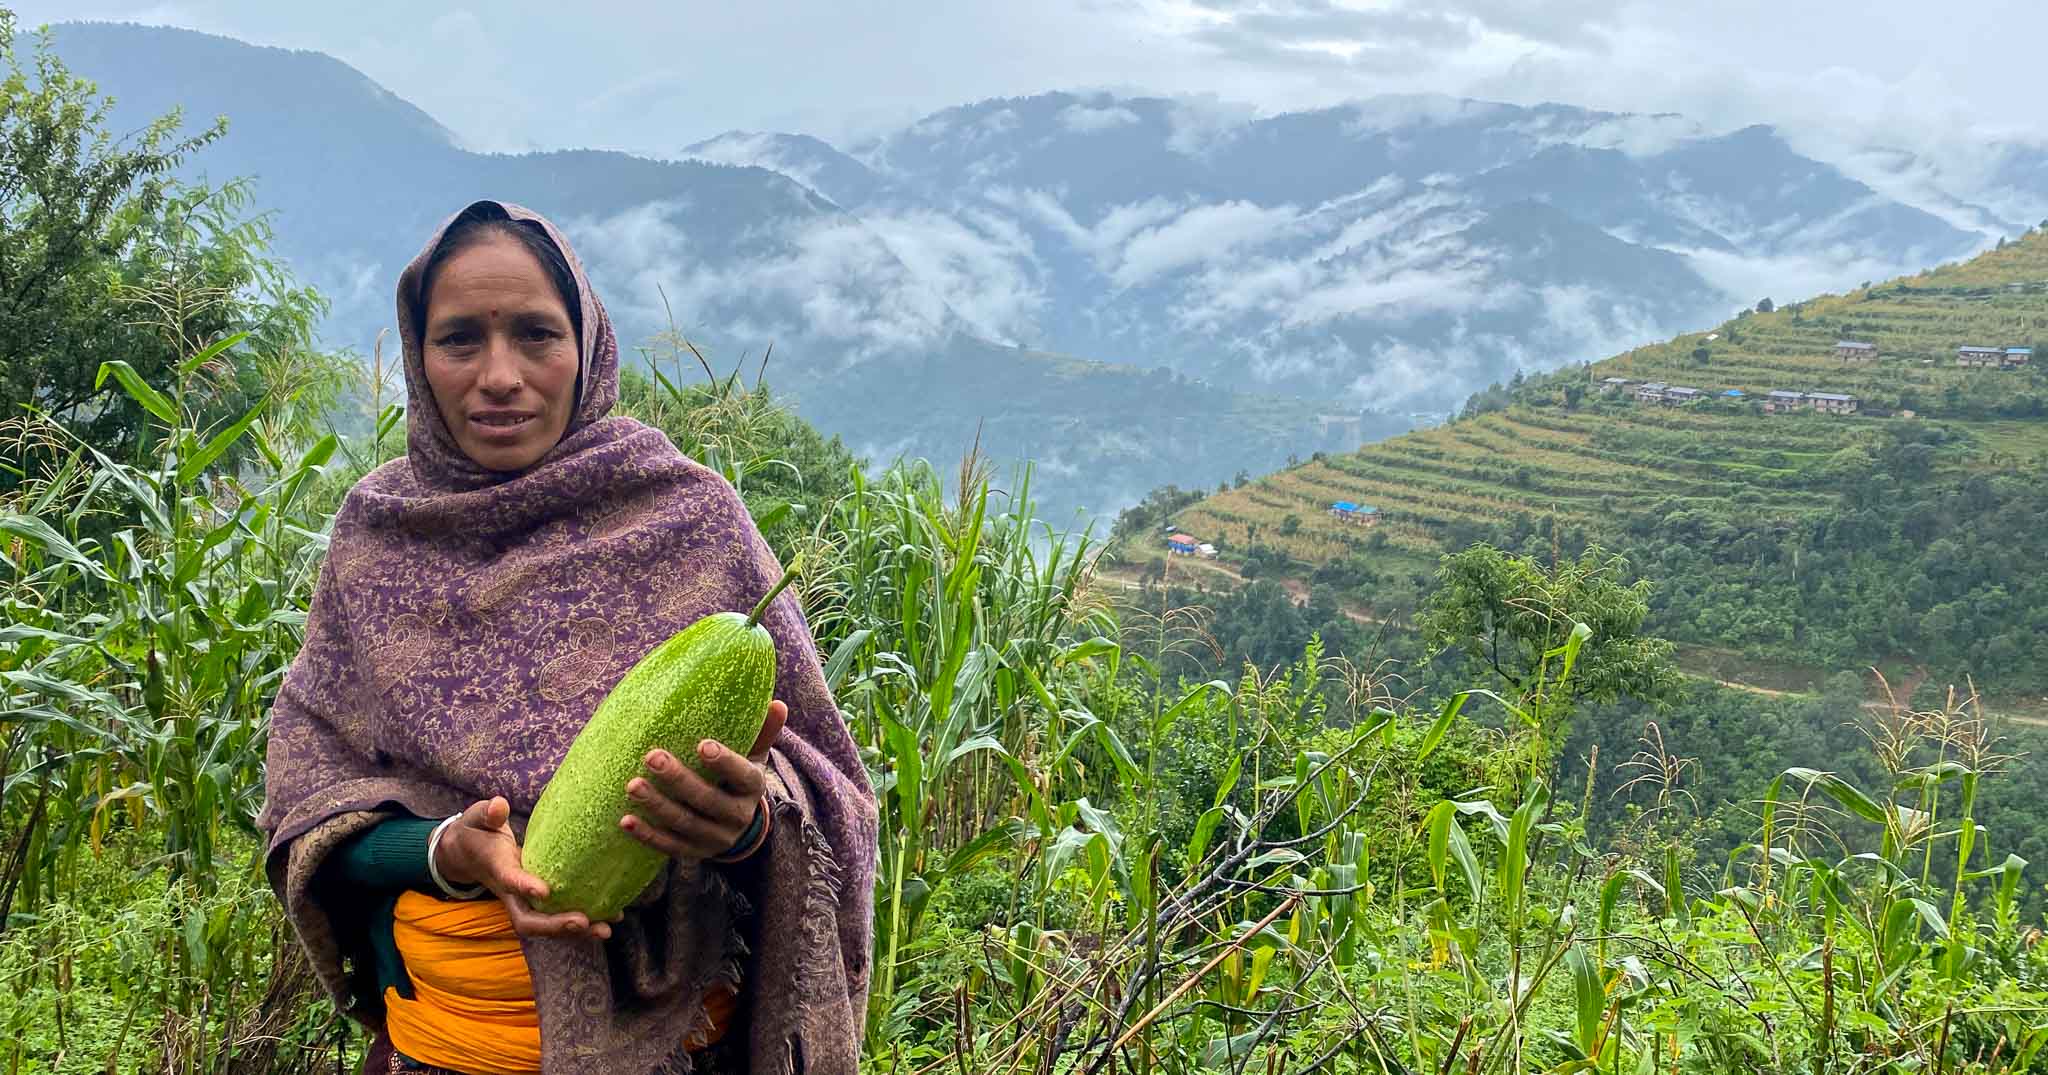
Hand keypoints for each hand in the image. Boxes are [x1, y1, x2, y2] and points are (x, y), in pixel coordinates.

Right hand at [436, 796, 616, 939]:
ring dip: (575, 930)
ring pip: (546, 924)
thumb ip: (488, 813)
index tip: (544, 891)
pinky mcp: (539, 901)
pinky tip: (613, 917)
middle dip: (555, 925)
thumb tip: (500, 806)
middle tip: (583, 922)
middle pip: (528, 919)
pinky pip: (558, 916)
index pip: (509, 880)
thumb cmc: (478, 831)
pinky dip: (583, 921)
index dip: (524, 886)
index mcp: (497, 868)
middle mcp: (510, 892)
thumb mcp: (477, 818)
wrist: (467, 853)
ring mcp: (524, 900)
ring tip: (605, 929)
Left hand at [620, 699, 785, 860]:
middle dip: (679, 780)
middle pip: (707, 800)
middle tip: (652, 757)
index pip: (742, 776)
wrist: (741, 828)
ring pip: (685, 823)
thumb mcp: (754, 756)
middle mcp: (737, 816)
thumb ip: (762, 732)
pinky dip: (647, 835)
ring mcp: (715, 838)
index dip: (724, 762)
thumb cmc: (739, 779)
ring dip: (657, 806)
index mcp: (752, 787)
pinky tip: (625, 821)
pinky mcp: (694, 852)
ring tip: (632, 786)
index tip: (702, 745)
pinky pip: (669, 846)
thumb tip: (777, 704)